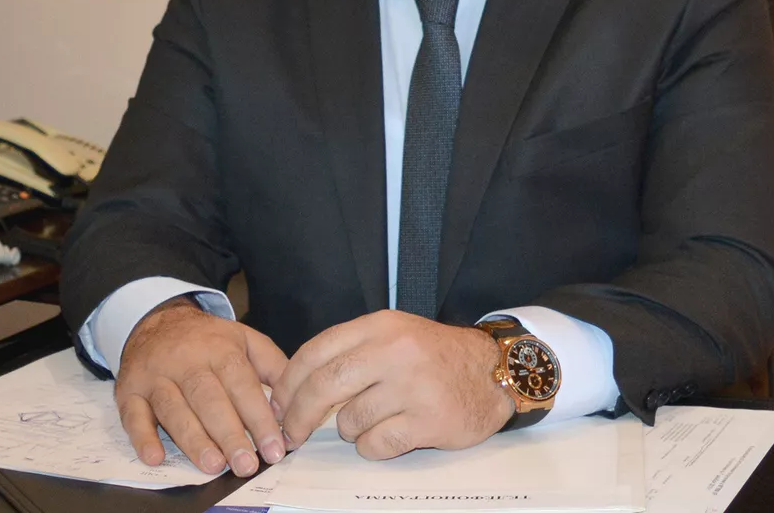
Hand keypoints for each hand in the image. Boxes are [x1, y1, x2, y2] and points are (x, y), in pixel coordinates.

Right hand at [114, 298, 288, 477]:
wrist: (156, 320)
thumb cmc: (207, 340)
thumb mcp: (243, 339)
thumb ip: (272, 366)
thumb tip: (293, 401)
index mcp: (219, 349)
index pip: (242, 383)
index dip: (259, 417)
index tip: (274, 448)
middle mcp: (186, 361)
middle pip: (208, 398)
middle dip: (228, 433)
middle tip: (245, 464)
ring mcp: (155, 376)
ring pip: (173, 408)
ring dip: (192, 438)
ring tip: (212, 465)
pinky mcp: (128, 390)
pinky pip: (132, 414)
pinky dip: (141, 437)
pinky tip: (155, 457)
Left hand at [270, 310, 513, 459]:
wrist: (495, 372)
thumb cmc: (436, 357)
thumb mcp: (396, 335)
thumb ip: (352, 352)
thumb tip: (295, 387)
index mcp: (380, 326)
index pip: (316, 351)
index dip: (288, 383)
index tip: (278, 404)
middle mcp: (395, 351)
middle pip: (323, 386)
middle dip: (298, 415)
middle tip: (291, 434)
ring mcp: (412, 386)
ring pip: (349, 421)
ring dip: (350, 431)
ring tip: (371, 423)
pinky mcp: (428, 420)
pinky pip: (377, 444)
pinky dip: (373, 447)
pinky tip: (389, 437)